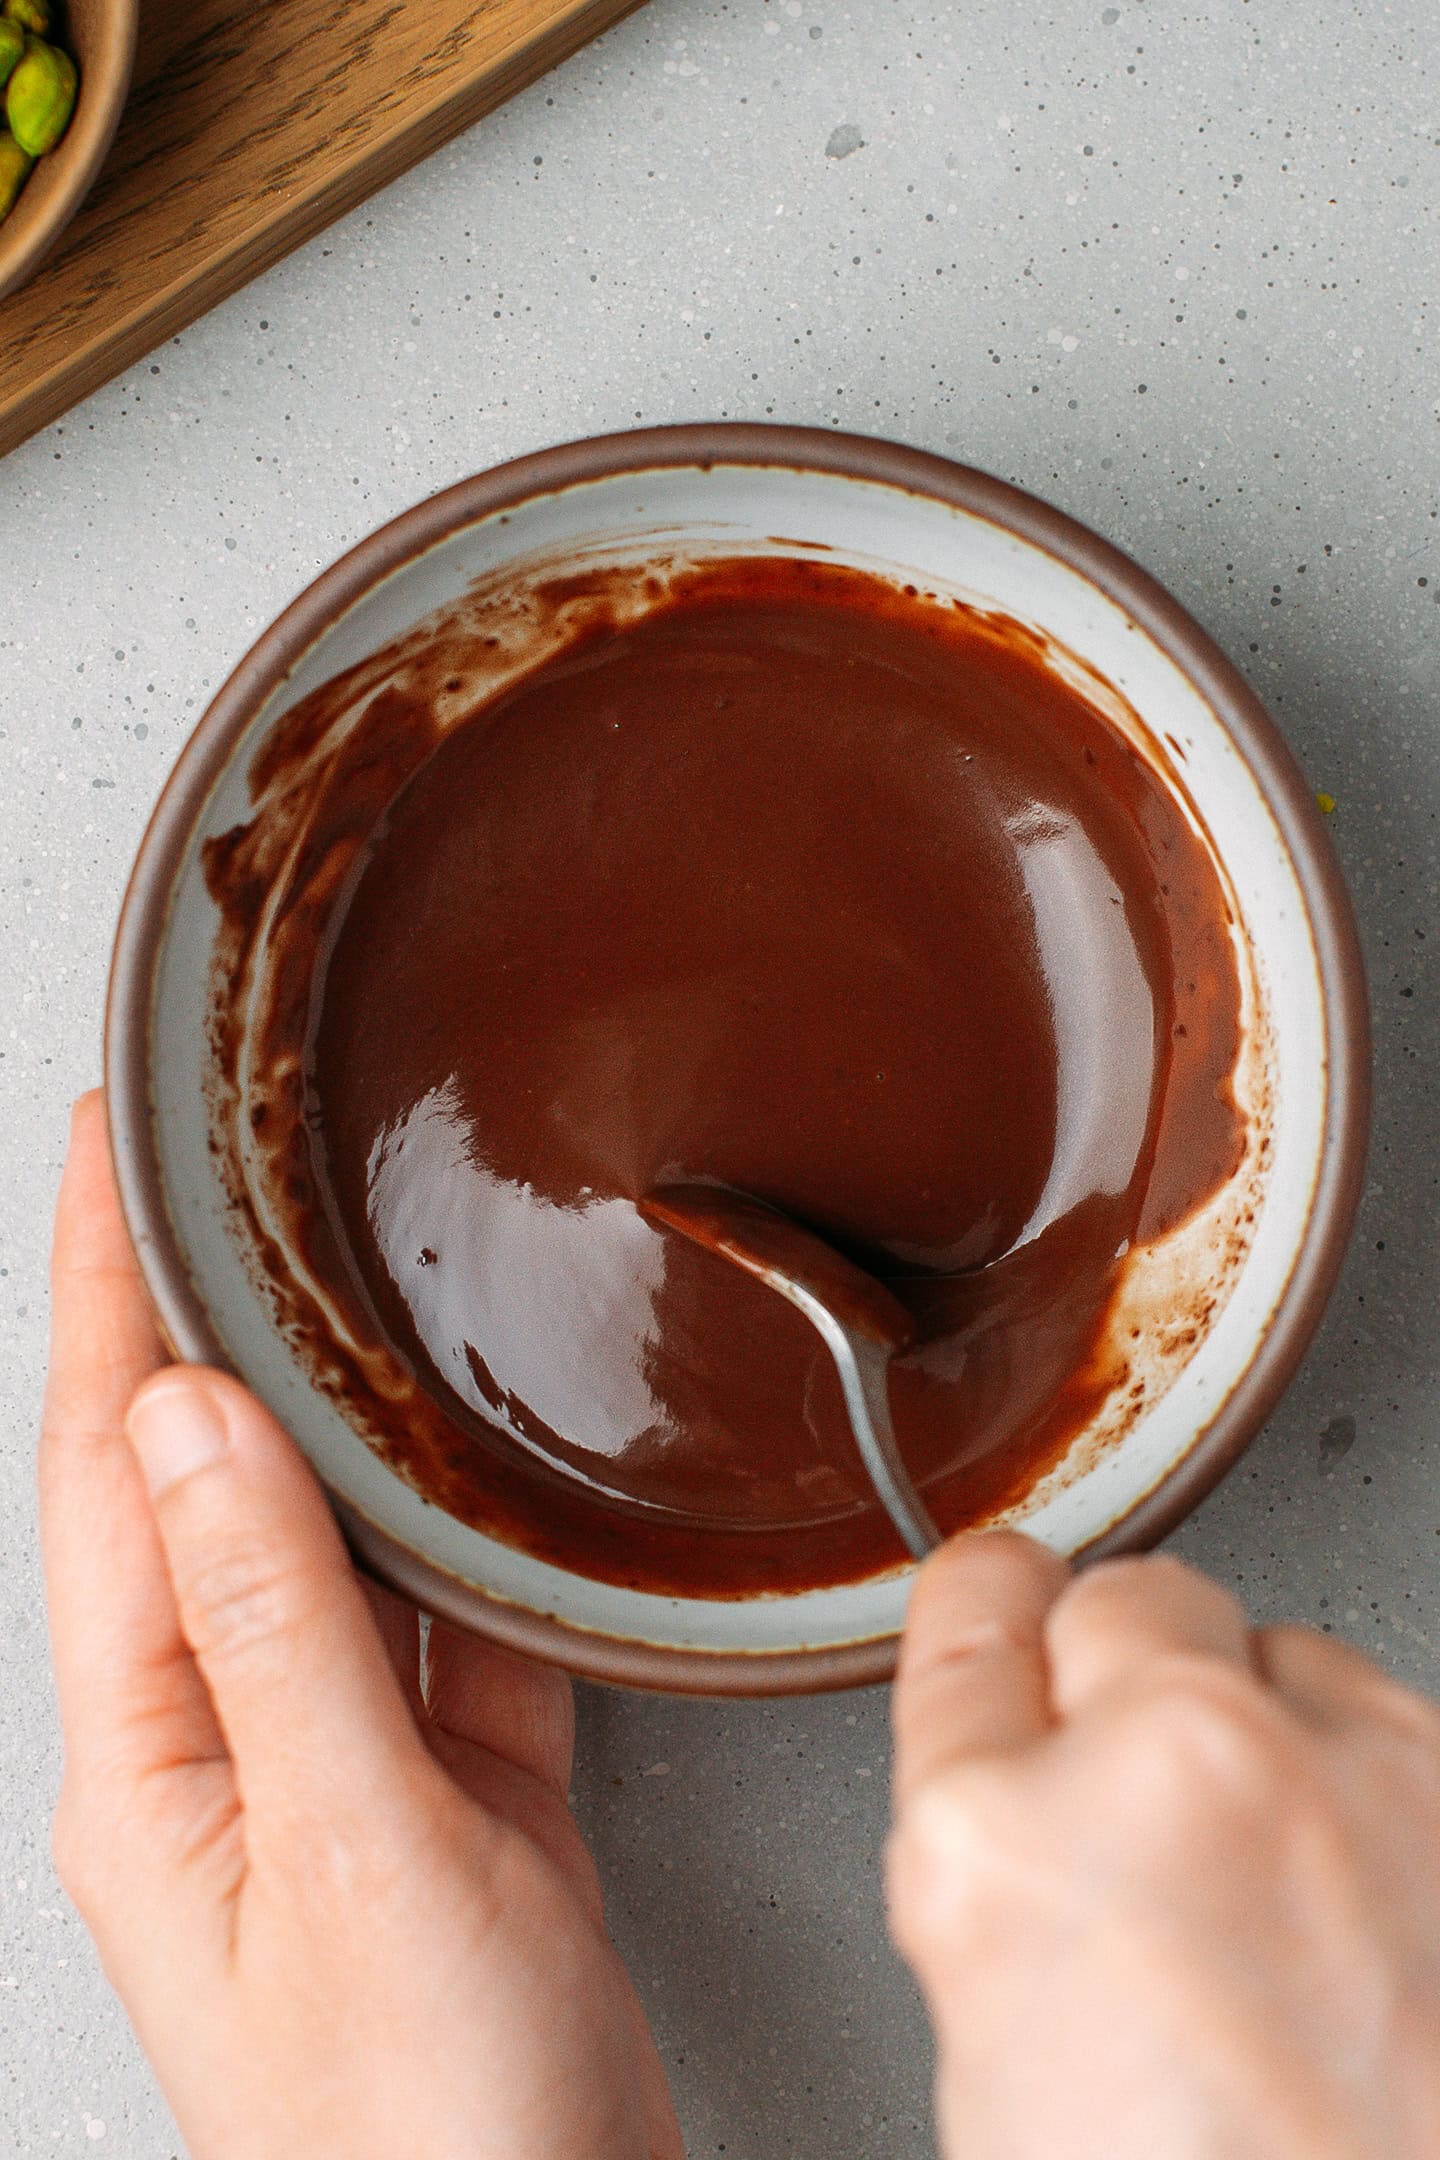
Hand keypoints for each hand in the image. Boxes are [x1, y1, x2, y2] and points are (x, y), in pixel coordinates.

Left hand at [40, 1094, 682, 2159]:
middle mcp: (223, 1747)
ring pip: (315, 1534)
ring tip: (321, 1265)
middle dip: (186, 1311)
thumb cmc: (426, 2131)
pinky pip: (435, 1616)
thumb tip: (192, 1419)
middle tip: (205, 1161)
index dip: (102, 1296)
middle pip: (193, 1480)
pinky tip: (468, 1460)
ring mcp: (335, 1768)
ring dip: (312, 1396)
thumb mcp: (350, 1854)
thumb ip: (274, 1627)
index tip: (104, 1149)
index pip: (106, 1475)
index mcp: (153, 1762)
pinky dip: (447, 1521)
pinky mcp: (448, 1793)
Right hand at [888, 1532, 1439, 2159]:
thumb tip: (1032, 1794)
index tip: (1009, 1613)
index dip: (993, 1623)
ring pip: (1276, 1651)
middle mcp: (1173, 1768)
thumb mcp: (1008, 2073)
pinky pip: (1393, 1728)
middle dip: (1129, 1681)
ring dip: (1270, 1738)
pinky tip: (1382, 1928)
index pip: (970, 1613)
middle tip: (1157, 1804)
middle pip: (1123, 1597)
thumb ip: (1006, 1884)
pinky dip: (1383, 1798)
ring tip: (1295, 1910)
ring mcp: (1347, 1770)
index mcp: (1002, 1855)